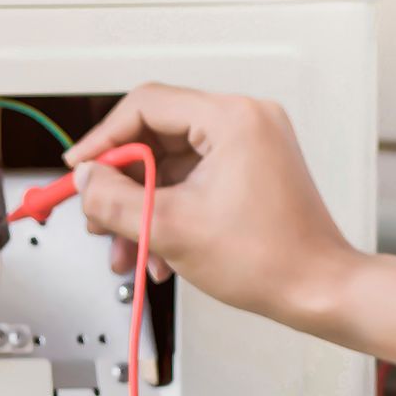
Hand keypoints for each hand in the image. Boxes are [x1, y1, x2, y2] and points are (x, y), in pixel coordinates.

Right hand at [64, 84, 362, 331]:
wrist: (317, 289)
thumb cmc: (269, 259)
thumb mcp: (170, 228)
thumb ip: (114, 200)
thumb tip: (85, 182)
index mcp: (231, 119)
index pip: (145, 106)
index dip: (102, 139)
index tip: (79, 169)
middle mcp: (244, 121)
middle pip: (155, 136)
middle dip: (121, 184)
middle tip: (97, 214)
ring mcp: (250, 146)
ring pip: (170, 165)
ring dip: (141, 206)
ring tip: (126, 246)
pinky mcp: (250, 171)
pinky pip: (192, 181)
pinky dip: (168, 211)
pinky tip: (156, 250)